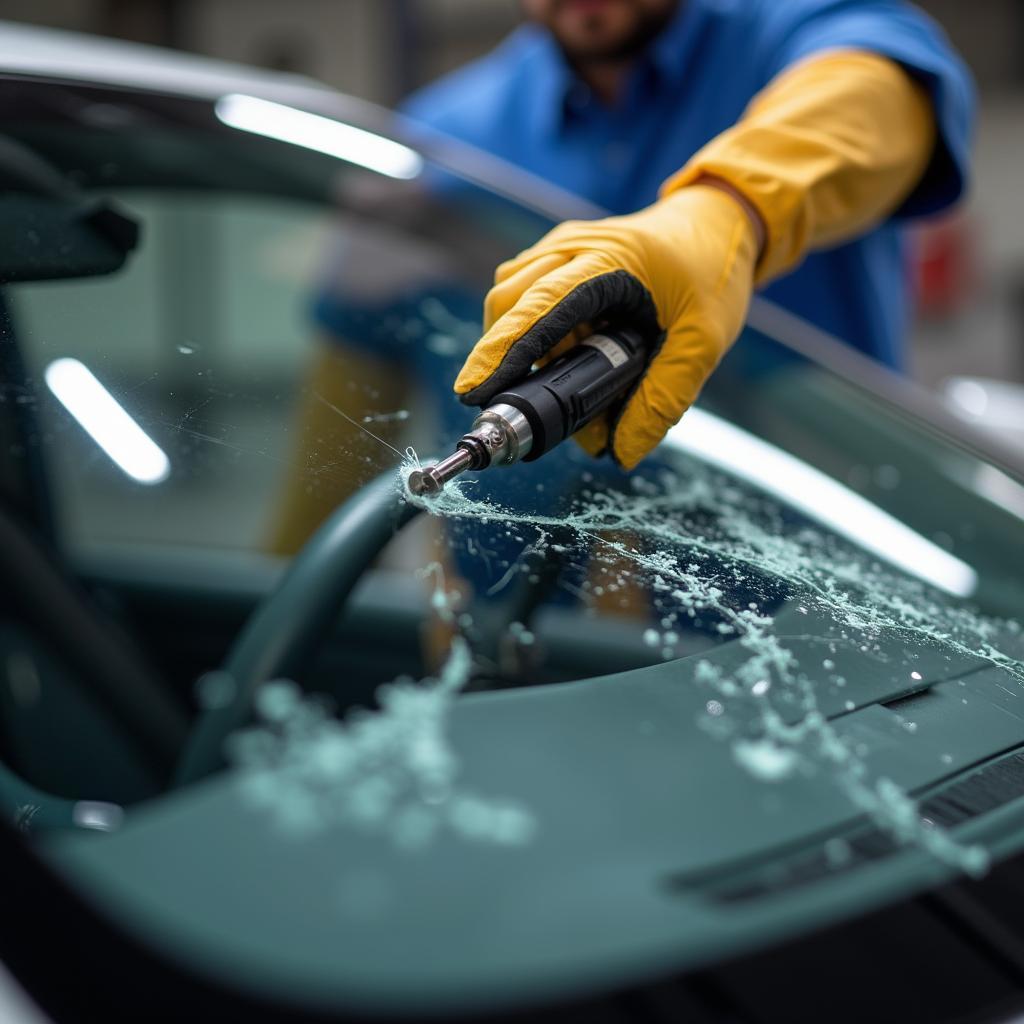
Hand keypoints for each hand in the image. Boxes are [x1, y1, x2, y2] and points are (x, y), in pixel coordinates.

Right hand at [454, 183, 758, 468]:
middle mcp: (575, 247)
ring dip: (522, 350)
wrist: (718, 222)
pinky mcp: (559, 258)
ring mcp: (562, 248)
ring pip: (510, 300)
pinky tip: (566, 355)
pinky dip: (535, 336)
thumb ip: (663, 397)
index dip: (502, 352)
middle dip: (503, 360)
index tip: (475, 392)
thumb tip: (621, 450)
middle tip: (520, 407)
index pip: (540, 308)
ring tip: (562, 381)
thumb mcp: (704, 341)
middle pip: (509, 303)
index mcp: (610, 261)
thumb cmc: (712, 274)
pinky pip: (527, 297)